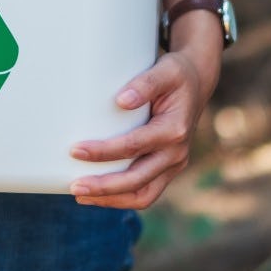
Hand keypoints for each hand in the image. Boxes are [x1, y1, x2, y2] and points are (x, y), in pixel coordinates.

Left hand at [67, 50, 207, 208]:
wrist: (196, 84)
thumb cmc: (176, 76)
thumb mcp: (165, 71)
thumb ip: (145, 84)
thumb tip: (121, 101)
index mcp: (175, 129)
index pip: (134, 146)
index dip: (104, 152)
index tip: (75, 150)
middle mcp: (177, 153)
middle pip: (138, 180)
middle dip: (104, 187)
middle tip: (74, 186)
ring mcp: (173, 164)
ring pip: (143, 195)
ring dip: (111, 199)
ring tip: (81, 196)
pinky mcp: (167, 169)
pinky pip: (145, 192)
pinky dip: (121, 198)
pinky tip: (97, 195)